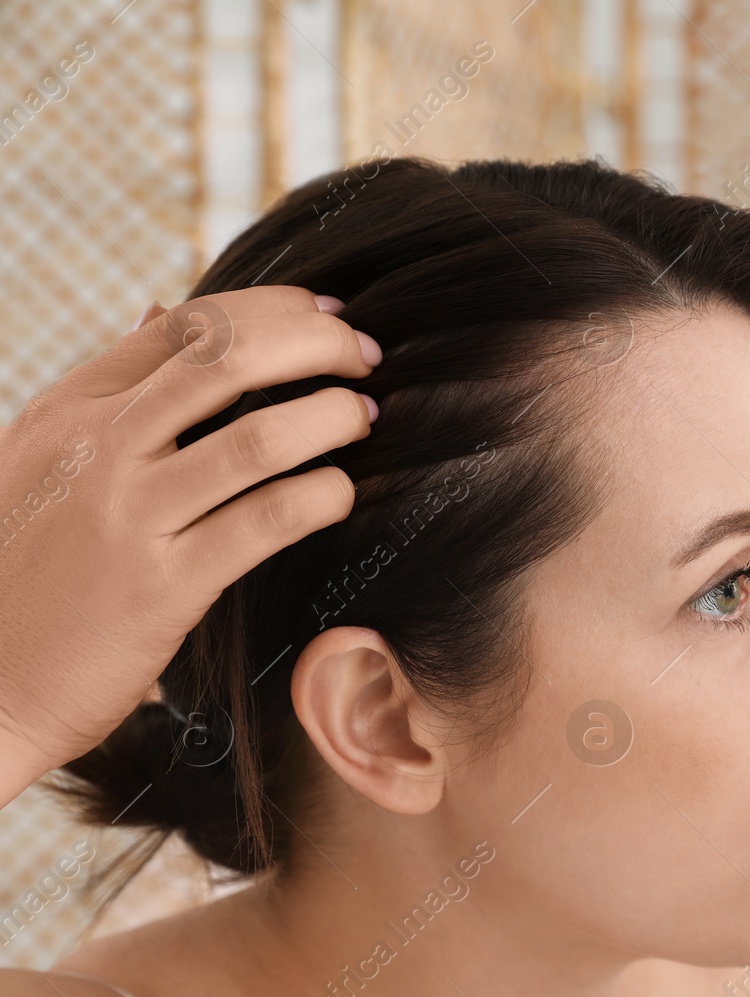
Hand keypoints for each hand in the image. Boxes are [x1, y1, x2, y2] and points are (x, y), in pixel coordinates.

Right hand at [0, 286, 380, 805]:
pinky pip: (267, 520)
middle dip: (317, 341)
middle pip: (229, 356)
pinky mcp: (164, 587)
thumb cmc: (20, 573)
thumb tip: (156, 312)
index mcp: (70, 410)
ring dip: (331, 415)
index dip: (273, 308)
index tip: (328, 314)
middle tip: (367, 353)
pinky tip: (341, 494)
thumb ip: (106, 393)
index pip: (185, 322)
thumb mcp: (39, 459)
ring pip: (259, 437)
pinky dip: (323, 496)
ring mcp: (129, 515)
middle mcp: (98, 449)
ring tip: (363, 415)